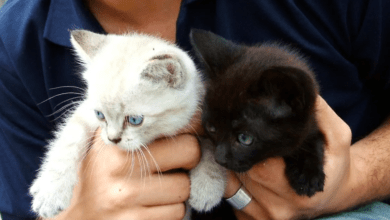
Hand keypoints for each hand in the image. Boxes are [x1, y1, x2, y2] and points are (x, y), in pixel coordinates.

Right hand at [48, 129, 200, 219]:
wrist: (81, 219)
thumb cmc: (98, 178)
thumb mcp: (107, 145)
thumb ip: (135, 127)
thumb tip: (187, 113)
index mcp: (118, 148)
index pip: (178, 133)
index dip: (189, 134)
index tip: (188, 137)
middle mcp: (123, 174)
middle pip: (190, 154)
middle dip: (188, 159)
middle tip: (177, 163)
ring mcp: (130, 202)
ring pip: (185, 188)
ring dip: (177, 189)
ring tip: (157, 187)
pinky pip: (177, 213)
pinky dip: (171, 209)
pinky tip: (153, 205)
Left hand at [225, 96, 352, 219]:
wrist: (332, 195)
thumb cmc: (332, 165)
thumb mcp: (336, 137)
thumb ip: (321, 115)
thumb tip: (302, 93)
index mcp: (298, 193)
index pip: (261, 166)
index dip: (252, 143)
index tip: (250, 126)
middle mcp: (278, 209)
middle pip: (241, 175)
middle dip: (239, 150)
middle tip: (240, 132)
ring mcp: (261, 217)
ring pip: (230, 186)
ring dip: (231, 164)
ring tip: (240, 147)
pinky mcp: (249, 219)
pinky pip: (229, 197)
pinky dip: (231, 180)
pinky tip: (243, 166)